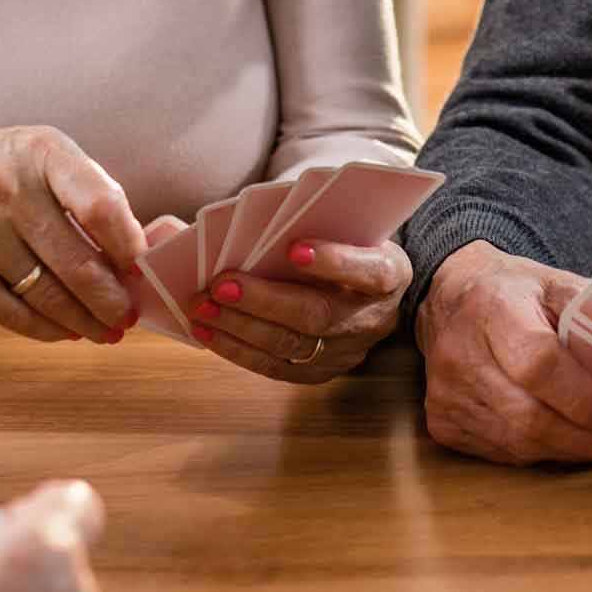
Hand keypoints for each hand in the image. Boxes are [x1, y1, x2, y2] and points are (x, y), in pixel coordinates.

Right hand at [0, 125, 145, 342]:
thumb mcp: (40, 154)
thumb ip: (88, 194)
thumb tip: (136, 260)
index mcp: (40, 153)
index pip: (100, 206)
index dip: (129, 247)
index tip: (142, 270)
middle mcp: (6, 190)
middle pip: (77, 264)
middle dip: (112, 301)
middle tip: (129, 317)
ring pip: (47, 296)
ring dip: (85, 323)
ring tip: (105, 331)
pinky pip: (12, 314)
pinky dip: (47, 330)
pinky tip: (65, 331)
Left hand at [196, 233, 413, 382]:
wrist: (363, 286)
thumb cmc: (341, 243)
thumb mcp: (338, 225)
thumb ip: (298, 219)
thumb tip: (205, 221)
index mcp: (389, 273)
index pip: (368, 271)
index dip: (334, 261)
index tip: (293, 248)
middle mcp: (374, 318)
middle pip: (318, 314)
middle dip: (264, 300)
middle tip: (220, 284)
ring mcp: (349, 351)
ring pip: (293, 345)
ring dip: (240, 326)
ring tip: (201, 307)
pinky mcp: (322, 372)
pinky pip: (277, 368)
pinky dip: (238, 350)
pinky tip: (207, 332)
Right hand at [415, 242, 591, 466]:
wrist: (449, 298)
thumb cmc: (514, 292)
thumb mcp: (555, 283)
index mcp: (493, 310)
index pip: (538, 364)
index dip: (585, 399)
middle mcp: (461, 355)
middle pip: (528, 416)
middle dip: (589, 439)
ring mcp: (446, 393)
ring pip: (517, 442)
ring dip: (572, 451)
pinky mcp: (442, 421)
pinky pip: (501, 452)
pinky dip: (543, 452)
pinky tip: (572, 444)